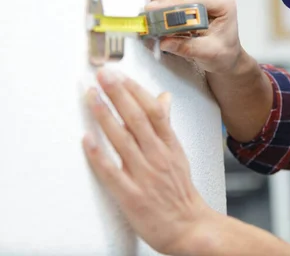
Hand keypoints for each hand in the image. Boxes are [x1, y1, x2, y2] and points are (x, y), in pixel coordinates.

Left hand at [82, 69, 211, 255]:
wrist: (188, 227)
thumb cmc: (180, 192)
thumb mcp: (178, 153)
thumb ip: (166, 126)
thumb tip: (163, 98)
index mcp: (169, 145)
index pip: (154, 111)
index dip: (135, 90)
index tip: (120, 75)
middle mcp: (157, 157)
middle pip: (137, 119)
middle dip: (118, 94)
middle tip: (103, 75)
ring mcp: (144, 176)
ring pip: (122, 140)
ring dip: (105, 116)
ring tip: (92, 96)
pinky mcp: (131, 195)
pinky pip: (111, 172)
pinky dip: (98, 155)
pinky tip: (87, 139)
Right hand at [146, 0, 242, 74]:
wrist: (227, 53)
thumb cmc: (224, 50)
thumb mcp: (208, 53)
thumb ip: (187, 47)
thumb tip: (165, 41)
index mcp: (223, 2)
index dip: (170, 2)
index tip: (154, 10)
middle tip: (152, 8)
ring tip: (156, 12)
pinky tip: (161, 12)